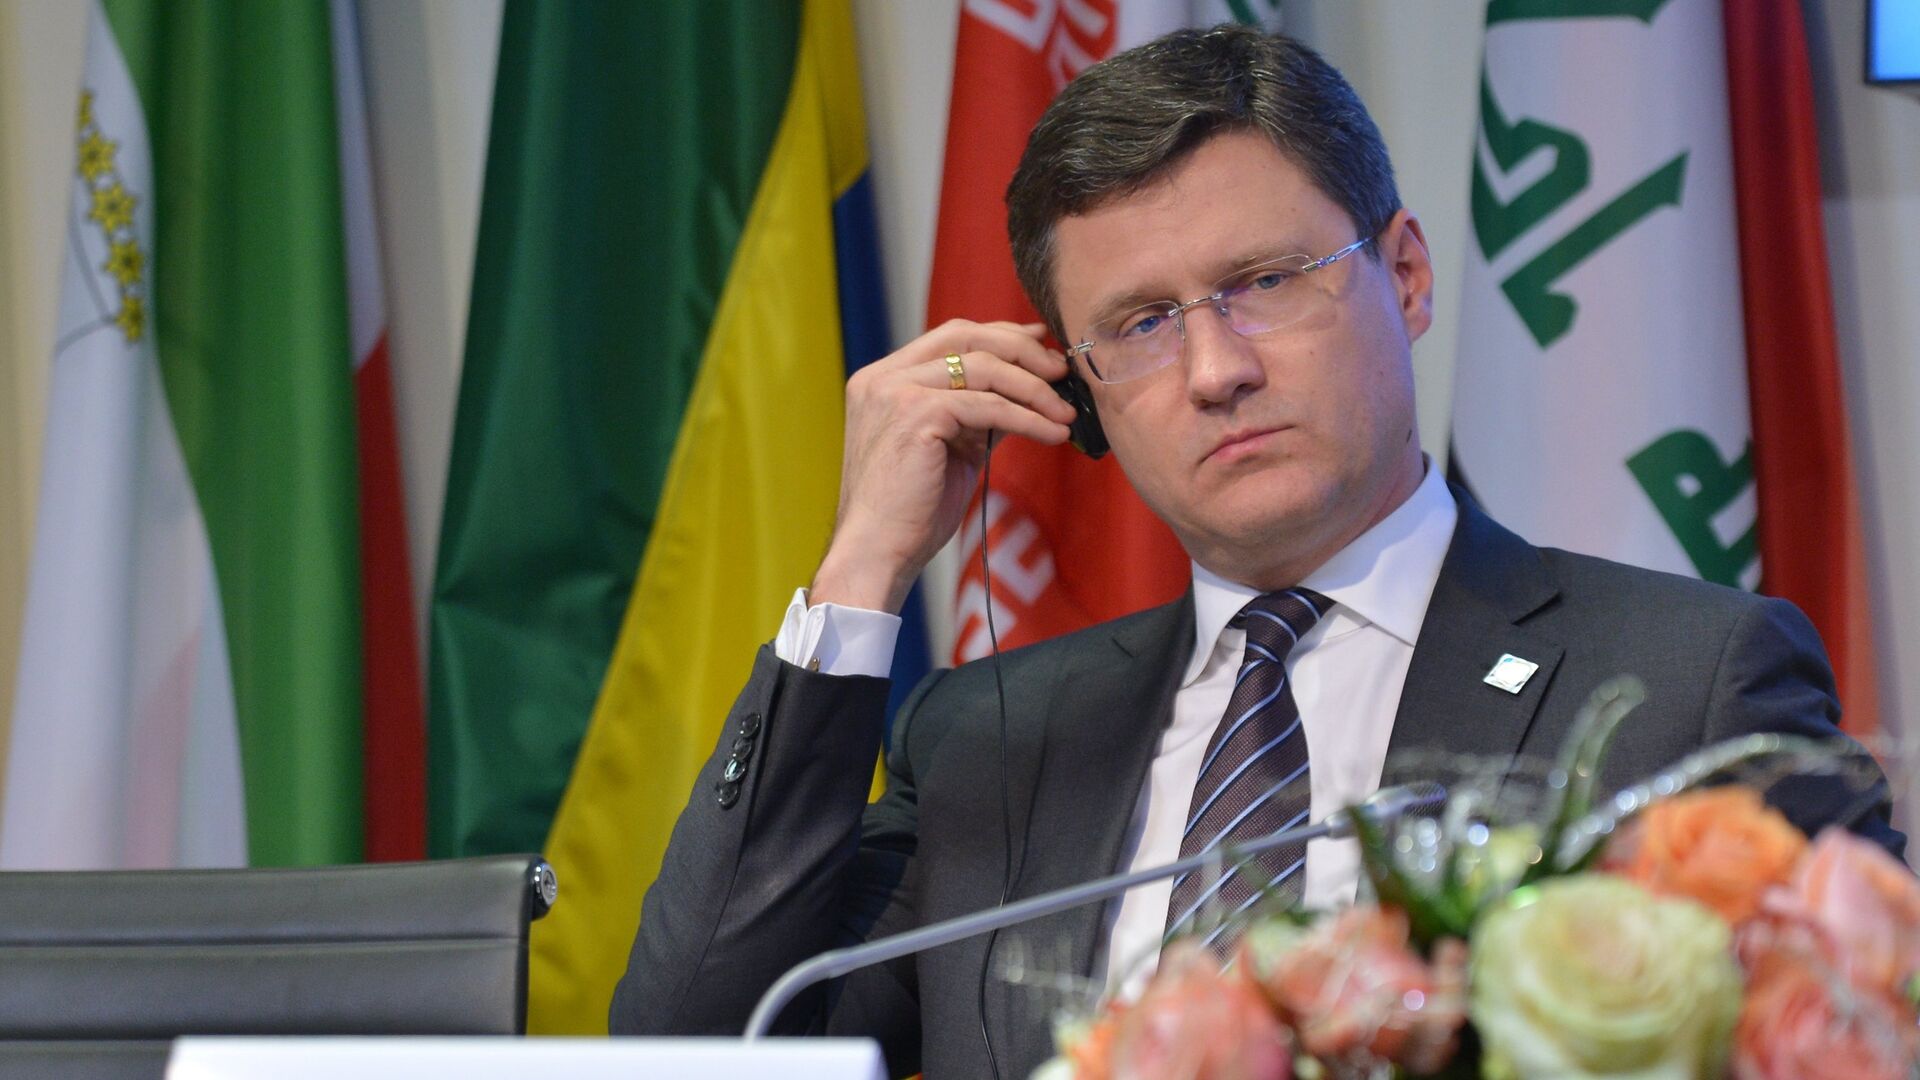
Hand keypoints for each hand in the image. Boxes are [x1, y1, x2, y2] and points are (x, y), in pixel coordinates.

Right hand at [811, 320, 1076, 613]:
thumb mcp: (950, 448)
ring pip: (983, 368)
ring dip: (1034, 389)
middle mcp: (884, 377)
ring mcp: (896, 392)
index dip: (1002, 336)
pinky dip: (1027, 417)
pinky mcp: (916, 415)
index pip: (950, 336)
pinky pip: (987, 405)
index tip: (1043, 347)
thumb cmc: (910, 512)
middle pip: (966, 335)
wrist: (877, 552)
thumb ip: (977, 415)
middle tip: (1062, 373)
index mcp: (884, 379)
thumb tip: (1029, 393)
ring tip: (1065, 412)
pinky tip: (1052, 433)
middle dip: (1022, 350)